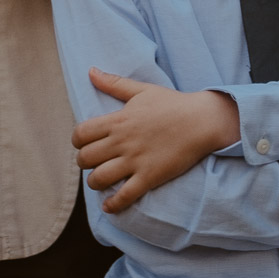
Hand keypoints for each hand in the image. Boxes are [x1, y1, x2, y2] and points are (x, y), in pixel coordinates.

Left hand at [73, 69, 237, 212]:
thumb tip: (90, 71)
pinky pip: (125, 196)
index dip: (77, 141)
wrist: (201, 121)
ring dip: (94, 182)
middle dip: (84, 162)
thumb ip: (113, 83)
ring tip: (100, 181)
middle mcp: (121, 142)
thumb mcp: (141, 90)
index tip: (83, 143)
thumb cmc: (172, 104)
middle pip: (85, 158)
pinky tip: (109, 206)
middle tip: (92, 162)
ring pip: (99, 178)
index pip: (81, 134)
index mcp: (117, 120)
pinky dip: (113, 204)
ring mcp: (135, 161)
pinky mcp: (149, 177)